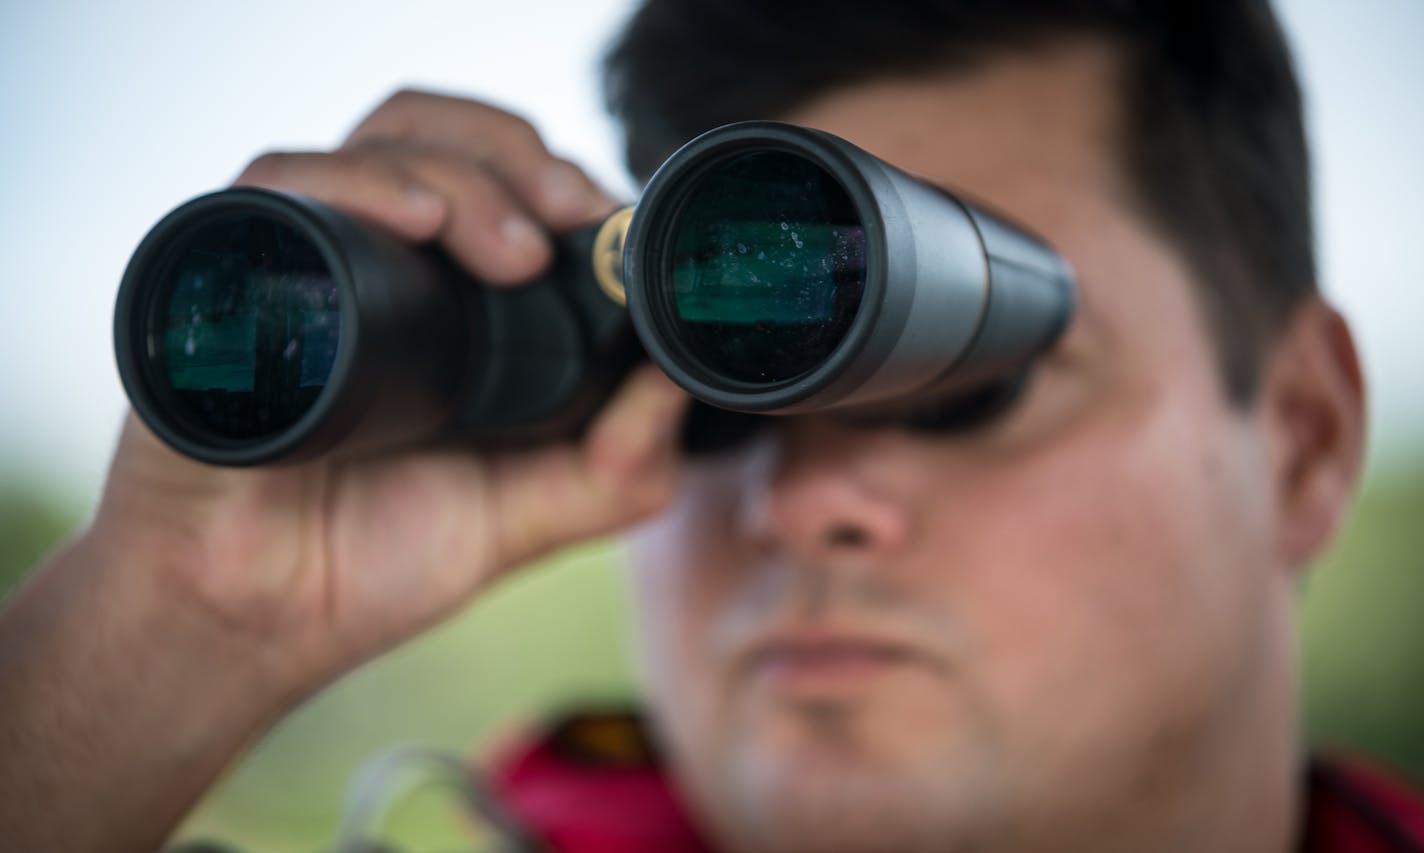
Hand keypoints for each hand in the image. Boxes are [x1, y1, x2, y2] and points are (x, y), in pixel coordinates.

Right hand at [96, 89, 688, 691]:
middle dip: (522, 161)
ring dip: (462, 171)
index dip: (562, 179)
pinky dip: (356, 183)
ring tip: (513, 248)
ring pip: (381, 141)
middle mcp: (375, 259)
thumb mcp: (529, 514)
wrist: (253, 617)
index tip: (614, 221)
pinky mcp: (228, 279)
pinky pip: (280, 188)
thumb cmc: (373, 556)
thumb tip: (683, 380)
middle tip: (571, 213)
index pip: (503, 178)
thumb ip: (621, 467)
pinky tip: (418, 220)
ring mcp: (304, 260)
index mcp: (445, 293)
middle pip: (447, 136)